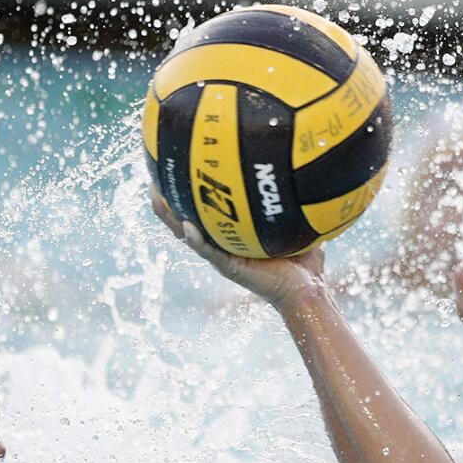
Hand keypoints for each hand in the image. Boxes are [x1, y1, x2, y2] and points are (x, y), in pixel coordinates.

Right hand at [151, 191, 327, 308]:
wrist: (308, 291)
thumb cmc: (306, 262)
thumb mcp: (297, 224)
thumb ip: (296, 203)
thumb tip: (306, 174)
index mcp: (233, 236)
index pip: (205, 213)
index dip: (189, 196)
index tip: (175, 170)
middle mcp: (223, 246)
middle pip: (185, 221)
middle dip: (168, 202)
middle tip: (154, 179)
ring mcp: (223, 258)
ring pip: (188, 236)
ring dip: (171, 219)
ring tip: (157, 199)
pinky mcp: (231, 269)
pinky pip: (209, 253)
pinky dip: (197, 241)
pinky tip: (187, 227)